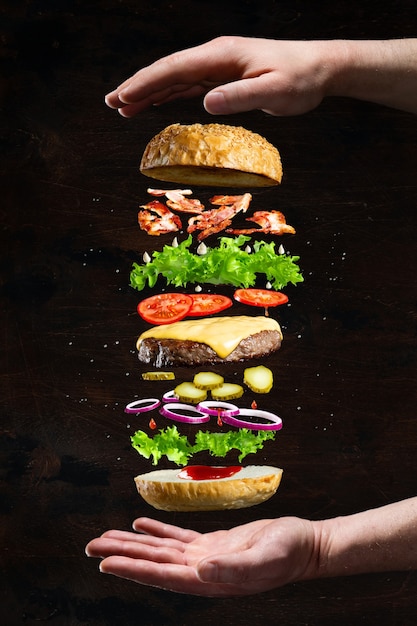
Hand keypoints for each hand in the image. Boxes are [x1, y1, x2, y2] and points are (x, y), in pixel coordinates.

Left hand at [85, 515, 316, 596]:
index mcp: (209, 579)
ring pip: (161, 548)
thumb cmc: (288, 554)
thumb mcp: (264, 559)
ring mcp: (206, 558)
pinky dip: (158, 529)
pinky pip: (178, 536)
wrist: (304, 545)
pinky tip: (141, 523)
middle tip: (90, 546)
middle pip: (153, 561)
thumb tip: (201, 571)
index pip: (161, 574)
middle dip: (121, 553)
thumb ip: (234, 568)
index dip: (132, 567)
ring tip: (107, 536)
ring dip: (134, 542)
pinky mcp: (213, 543)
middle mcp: (201, 571)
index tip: (105, 561)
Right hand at [105, 36, 333, 117]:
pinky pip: (188, 86)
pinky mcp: (223, 78)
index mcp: (221, 56)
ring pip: (174, 79)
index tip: (123, 97)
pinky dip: (168, 95)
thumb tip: (206, 104)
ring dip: (148, 92)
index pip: (175, 69)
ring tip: (123, 106)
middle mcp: (215, 57)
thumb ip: (241, 97)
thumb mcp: (274, 91)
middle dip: (137, 86)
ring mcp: (217, 66)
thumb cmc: (300, 79)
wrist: (320, 68)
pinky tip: (155, 103)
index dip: (147, 83)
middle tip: (111, 102)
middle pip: (167, 70)